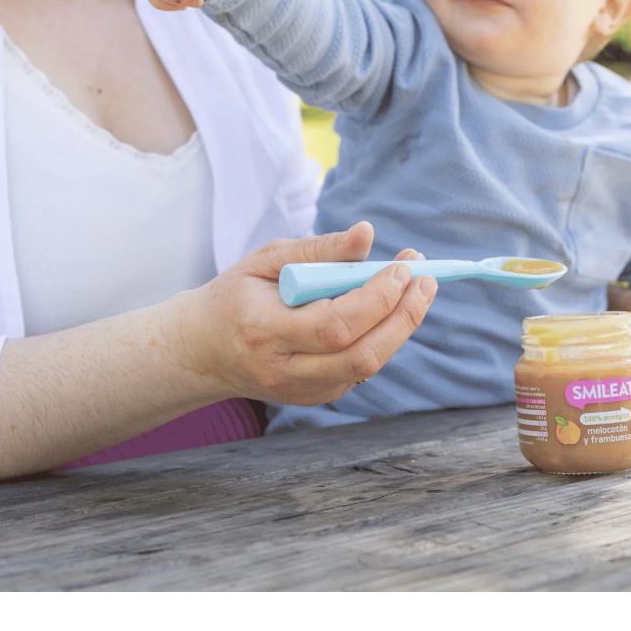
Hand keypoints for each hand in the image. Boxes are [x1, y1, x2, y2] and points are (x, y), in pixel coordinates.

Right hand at [172, 221, 437, 405]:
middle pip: (360, 356)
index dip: (376, 298)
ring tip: (418, 288)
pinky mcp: (317, 396)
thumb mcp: (266, 260)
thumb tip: (367, 234)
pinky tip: (389, 309)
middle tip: (425, 278)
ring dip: (401, 327)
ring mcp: (302, 391)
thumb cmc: (237, 295)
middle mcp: (284, 370)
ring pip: (366, 367)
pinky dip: (382, 337)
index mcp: (264, 331)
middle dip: (403, 317)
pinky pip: (361, 369)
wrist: (204, 350)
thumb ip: (318, 249)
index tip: (401, 266)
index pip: (333, 324)